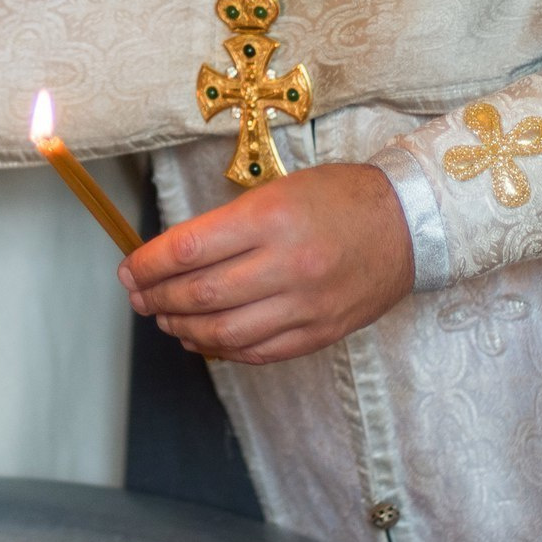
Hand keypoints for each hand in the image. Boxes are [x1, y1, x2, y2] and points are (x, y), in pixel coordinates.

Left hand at [119, 162, 413, 362]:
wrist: (411, 223)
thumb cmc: (341, 197)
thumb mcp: (279, 190)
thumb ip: (228, 224)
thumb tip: (173, 256)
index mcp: (271, 218)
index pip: (188, 249)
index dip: (147, 265)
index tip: (130, 270)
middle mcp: (287, 264)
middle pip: (200, 294)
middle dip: (157, 298)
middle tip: (139, 297)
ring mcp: (305, 304)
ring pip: (224, 332)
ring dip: (183, 328)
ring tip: (165, 318)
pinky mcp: (320, 332)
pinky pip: (258, 351)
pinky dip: (221, 349)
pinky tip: (202, 338)